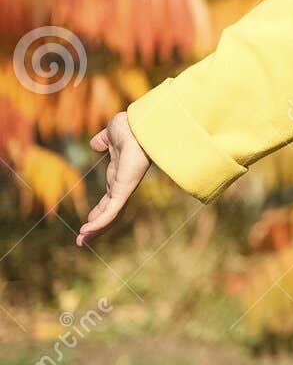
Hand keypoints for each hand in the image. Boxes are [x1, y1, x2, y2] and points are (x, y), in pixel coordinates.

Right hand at [76, 111, 149, 246]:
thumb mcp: (110, 137)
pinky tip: (87, 231)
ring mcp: (125, 187)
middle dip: (96, 226)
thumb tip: (95, 144)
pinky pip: (112, 210)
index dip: (98, 211)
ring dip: (96, 230)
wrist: (139, 122)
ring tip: (82, 242)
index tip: (88, 222)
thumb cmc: (129, 126)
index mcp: (119, 175)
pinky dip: (100, 222)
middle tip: (83, 240)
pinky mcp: (125, 187)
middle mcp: (123, 184)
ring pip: (111, 215)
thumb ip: (103, 142)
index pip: (109, 199)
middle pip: (110, 211)